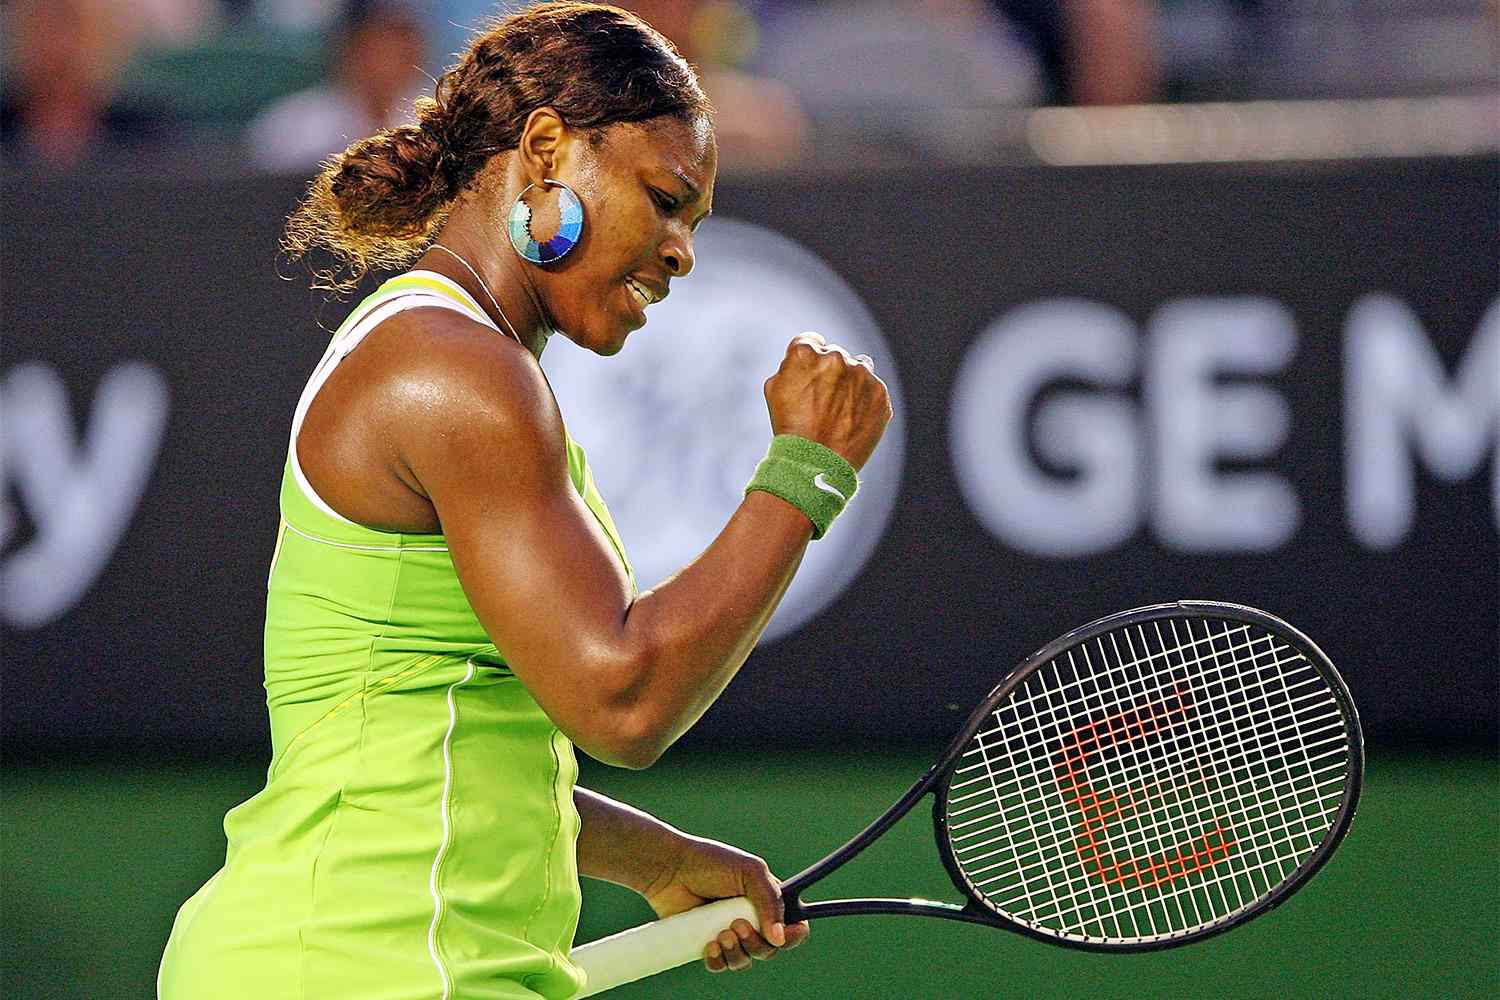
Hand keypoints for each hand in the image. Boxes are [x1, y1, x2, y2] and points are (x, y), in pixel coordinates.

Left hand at [642, 835, 810, 973]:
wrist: (670, 870)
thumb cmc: (710, 863)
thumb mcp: (750, 872)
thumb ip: (770, 901)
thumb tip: (779, 937)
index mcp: (765, 900)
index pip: (790, 925)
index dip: (794, 934)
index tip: (791, 933)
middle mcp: (749, 919)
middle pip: (769, 949)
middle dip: (757, 943)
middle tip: (738, 926)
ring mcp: (728, 933)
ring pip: (745, 960)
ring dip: (737, 952)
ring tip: (721, 934)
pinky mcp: (707, 944)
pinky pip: (721, 965)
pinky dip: (718, 961)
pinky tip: (709, 945)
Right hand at [764, 332, 892, 470]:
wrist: (816, 463)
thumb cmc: (790, 428)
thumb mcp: (774, 389)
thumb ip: (791, 365)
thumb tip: (805, 359)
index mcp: (806, 352)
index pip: (810, 341)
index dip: (808, 360)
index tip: (809, 376)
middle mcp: (837, 357)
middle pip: (835, 355)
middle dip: (830, 372)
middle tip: (822, 400)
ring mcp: (862, 375)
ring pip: (858, 370)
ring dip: (850, 383)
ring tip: (839, 411)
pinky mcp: (880, 394)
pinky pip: (872, 391)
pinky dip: (864, 402)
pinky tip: (851, 420)